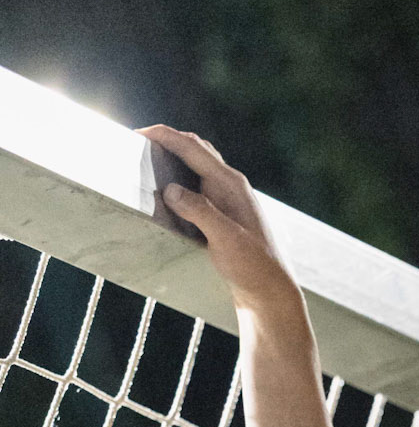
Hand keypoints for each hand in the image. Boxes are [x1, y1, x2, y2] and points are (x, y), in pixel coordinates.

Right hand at [138, 125, 301, 318]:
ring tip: (149, 160)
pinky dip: (180, 179)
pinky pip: (197, 185)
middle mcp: (230, 185)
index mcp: (231, 184)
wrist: (270, 292)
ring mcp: (228, 198)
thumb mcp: (226, 239)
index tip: (139, 133)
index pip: (193, 149)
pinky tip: (167, 189)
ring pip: (197, 166)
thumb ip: (200, 212)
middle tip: (140, 143)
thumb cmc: (253, 267)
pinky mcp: (223, 213)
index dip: (165, 136)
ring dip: (174, 157)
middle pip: (195, 149)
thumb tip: (170, 190)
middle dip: (168, 141)